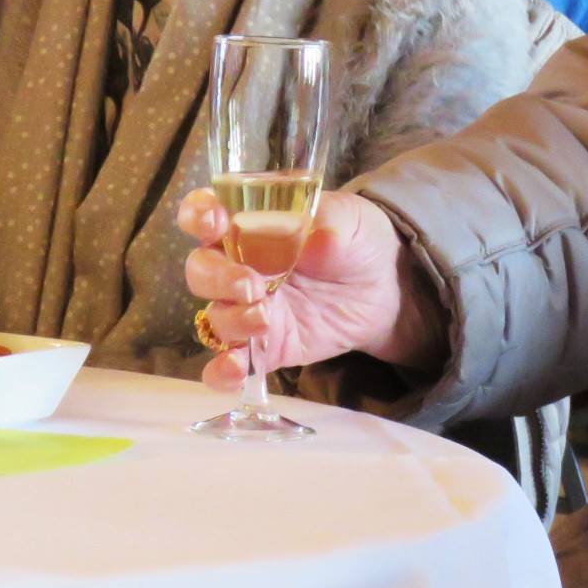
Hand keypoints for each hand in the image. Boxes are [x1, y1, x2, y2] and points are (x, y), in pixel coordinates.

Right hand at [179, 188, 446, 393]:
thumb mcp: (350, 219)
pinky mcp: (265, 347)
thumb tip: (308, 232)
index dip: (198, 216)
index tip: (215, 223)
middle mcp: (238, 266)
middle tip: (252, 285)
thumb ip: (326, 221)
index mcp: (250, 224)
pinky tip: (236, 371)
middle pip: (201, 270)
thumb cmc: (359, 242)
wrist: (389, 290)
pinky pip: (230, 364)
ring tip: (265, 320)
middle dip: (218, 277)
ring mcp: (249, 309)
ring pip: (215, 317)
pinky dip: (223, 371)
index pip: (203, 215)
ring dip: (231, 320)